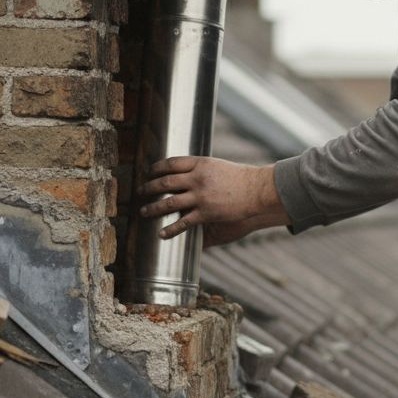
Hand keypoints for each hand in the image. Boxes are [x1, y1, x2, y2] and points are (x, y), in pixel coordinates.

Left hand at [138, 156, 290, 246]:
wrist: (258, 190)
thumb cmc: (241, 178)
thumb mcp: (218, 167)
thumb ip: (201, 170)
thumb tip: (186, 173)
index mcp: (200, 164)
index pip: (171, 163)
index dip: (156, 168)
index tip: (148, 172)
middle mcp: (197, 179)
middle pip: (165, 182)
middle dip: (149, 187)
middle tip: (140, 191)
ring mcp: (201, 196)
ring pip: (169, 202)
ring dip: (153, 208)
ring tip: (143, 211)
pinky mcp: (206, 212)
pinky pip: (183, 222)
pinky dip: (170, 229)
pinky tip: (161, 234)